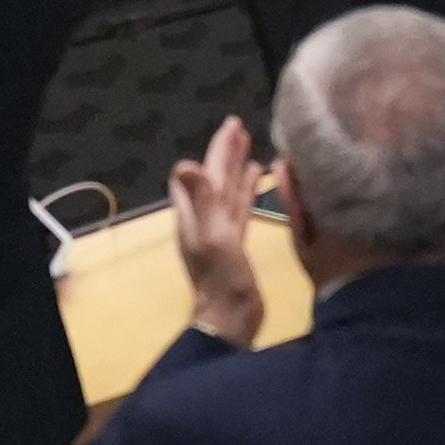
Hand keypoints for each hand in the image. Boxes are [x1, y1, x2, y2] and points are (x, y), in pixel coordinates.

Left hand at [168, 114, 271, 346]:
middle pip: (214, 177)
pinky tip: (258, 178)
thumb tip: (186, 164)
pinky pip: (241, 207)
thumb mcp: (213, 237)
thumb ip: (202, 201)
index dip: (215, 149)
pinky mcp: (236, 242)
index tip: (231, 126)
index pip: (201, 172)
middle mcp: (204, 219)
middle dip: (225, 152)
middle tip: (239, 126)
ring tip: (249, 143)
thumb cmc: (221, 278)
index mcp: (195, 215)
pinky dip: (247, 189)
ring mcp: (220, 231)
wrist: (230, 318)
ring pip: (228, 190)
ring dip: (236, 167)